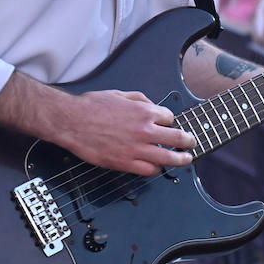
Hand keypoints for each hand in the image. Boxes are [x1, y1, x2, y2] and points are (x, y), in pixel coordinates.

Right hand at [54, 89, 195, 175]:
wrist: (71, 121)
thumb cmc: (93, 106)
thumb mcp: (121, 94)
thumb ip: (140, 99)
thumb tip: (152, 105)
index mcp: (144, 111)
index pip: (170, 118)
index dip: (170, 122)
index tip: (168, 125)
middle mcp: (144, 130)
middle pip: (177, 138)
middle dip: (187, 141)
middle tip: (191, 143)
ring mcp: (136, 148)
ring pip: (168, 157)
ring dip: (180, 159)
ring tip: (186, 159)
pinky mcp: (125, 163)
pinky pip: (149, 170)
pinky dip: (156, 168)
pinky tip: (157, 167)